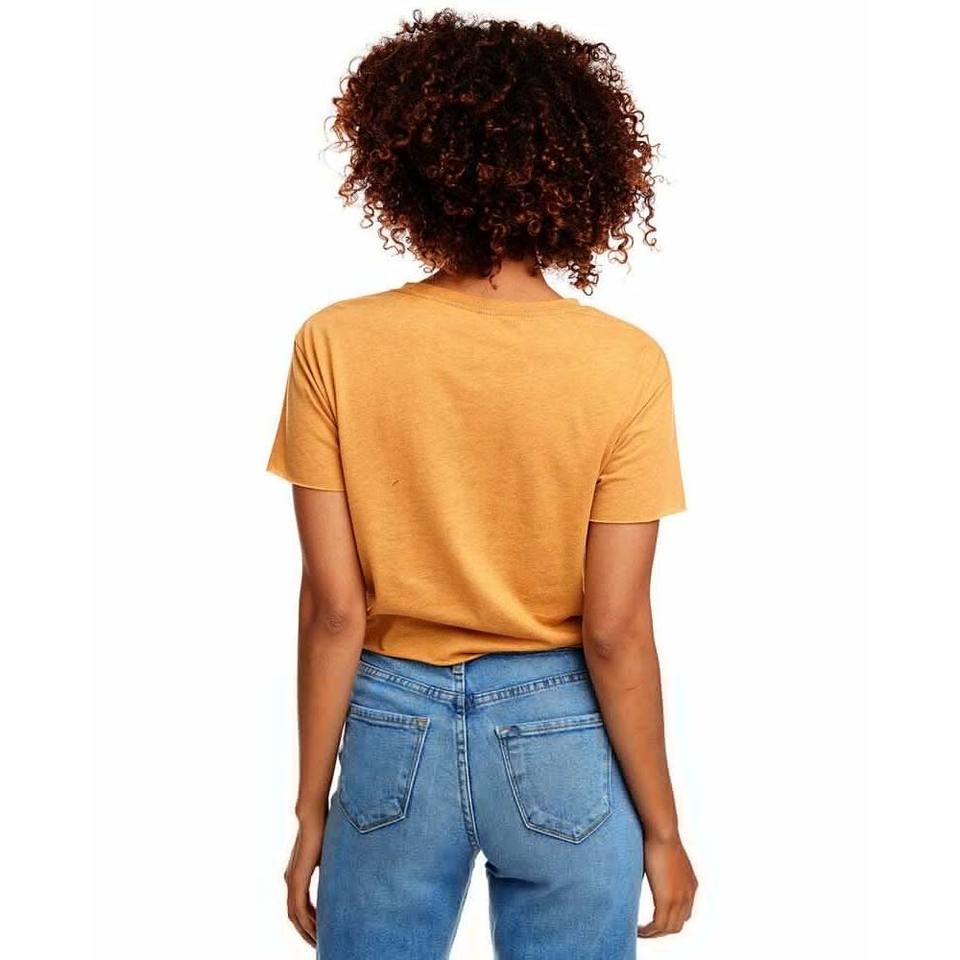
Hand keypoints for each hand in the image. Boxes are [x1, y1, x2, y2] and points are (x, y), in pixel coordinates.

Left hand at [284, 811, 326, 946]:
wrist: (312, 815)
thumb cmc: (323, 829)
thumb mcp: (329, 855)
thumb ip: (332, 867)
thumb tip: (344, 872)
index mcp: (297, 875)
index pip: (301, 906)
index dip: (310, 921)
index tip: (322, 932)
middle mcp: (291, 881)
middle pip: (296, 916)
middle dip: (307, 932)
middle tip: (320, 945)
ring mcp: (291, 881)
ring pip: (296, 916)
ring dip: (307, 931)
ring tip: (320, 943)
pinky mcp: (296, 879)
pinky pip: (299, 909)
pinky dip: (308, 922)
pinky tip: (318, 931)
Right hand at [637, 834, 697, 937]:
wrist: (663, 832)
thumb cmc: (660, 836)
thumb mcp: (665, 857)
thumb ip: (662, 869)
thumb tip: (650, 867)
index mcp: (690, 885)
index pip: (683, 913)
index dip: (669, 919)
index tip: (653, 919)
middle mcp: (688, 895)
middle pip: (677, 924)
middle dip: (661, 930)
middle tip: (645, 930)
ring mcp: (679, 899)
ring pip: (668, 928)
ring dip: (653, 933)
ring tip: (639, 931)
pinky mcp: (666, 900)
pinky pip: (658, 926)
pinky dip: (648, 932)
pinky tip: (637, 929)